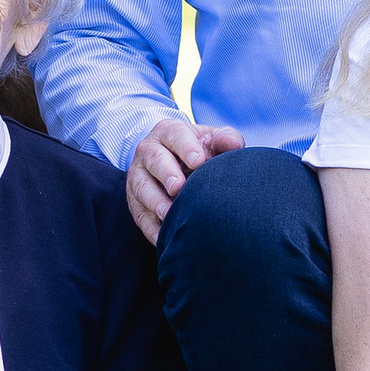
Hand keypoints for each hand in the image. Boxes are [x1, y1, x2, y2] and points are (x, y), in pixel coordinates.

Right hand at [127, 117, 244, 242]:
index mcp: (169, 132)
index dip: (186, 148)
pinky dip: (150, 228)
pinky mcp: (135, 201)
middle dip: (166, 173)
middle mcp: (148, 151)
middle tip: (179, 188)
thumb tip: (234, 145)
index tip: (198, 161)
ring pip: (142, 188)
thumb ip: (225, 139)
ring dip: (155, 202)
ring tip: (169, 214)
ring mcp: (138, 176)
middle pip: (154, 160)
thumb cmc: (197, 150)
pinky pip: (140, 215)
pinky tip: (163, 238)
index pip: (175, 136)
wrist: (171, 159)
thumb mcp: (211, 139)